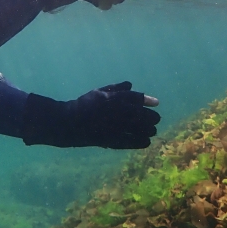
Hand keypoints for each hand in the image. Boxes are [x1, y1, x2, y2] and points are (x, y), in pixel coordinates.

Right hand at [22, 81, 160, 148]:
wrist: (70, 122)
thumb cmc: (86, 104)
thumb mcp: (100, 91)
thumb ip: (116, 88)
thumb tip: (131, 85)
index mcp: (113, 98)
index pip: (136, 98)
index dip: (148, 100)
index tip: (156, 103)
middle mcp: (116, 112)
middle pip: (141, 114)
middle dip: (151, 117)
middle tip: (156, 119)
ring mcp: (114, 127)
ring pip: (138, 129)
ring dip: (149, 130)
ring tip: (152, 130)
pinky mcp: (111, 140)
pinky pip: (130, 142)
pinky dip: (140, 142)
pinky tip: (146, 141)